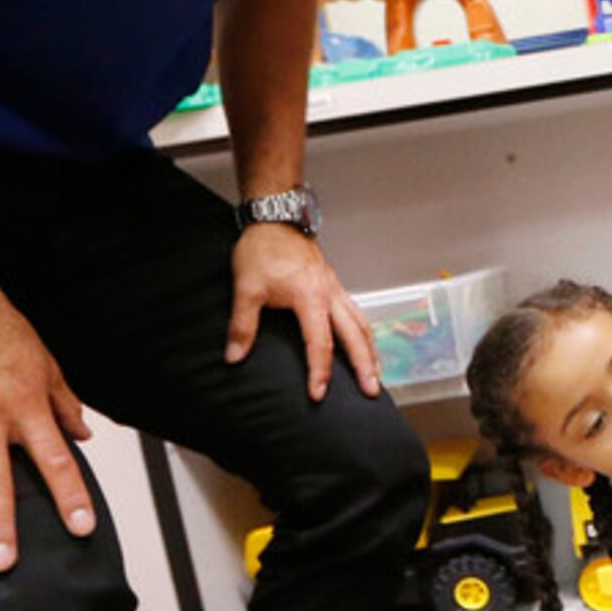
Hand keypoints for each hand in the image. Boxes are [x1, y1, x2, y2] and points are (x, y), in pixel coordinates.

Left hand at [227, 224, 379, 400]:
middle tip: (372, 390)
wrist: (274, 217)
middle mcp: (329, 294)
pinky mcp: (332, 283)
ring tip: (376, 372)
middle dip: (366, 366)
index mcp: (310, 297)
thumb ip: (242, 325)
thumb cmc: (263, 248)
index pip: (320, 343)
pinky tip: (362, 340)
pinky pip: (355, 311)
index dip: (320, 371)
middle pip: (355, 336)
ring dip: (370, 349)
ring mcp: (334, 287)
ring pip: (361, 323)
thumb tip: (235, 355)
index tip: (318, 393)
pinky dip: (363, 331)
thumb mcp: (247, 288)